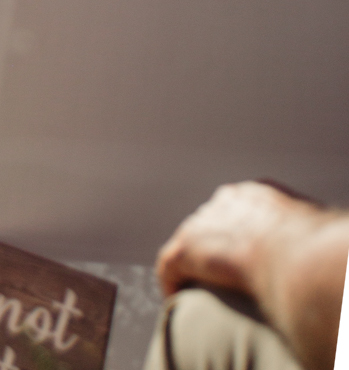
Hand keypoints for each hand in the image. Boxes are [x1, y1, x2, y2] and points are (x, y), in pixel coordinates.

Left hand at [155, 181, 312, 299]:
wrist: (298, 261)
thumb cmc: (317, 253)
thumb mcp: (318, 237)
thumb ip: (309, 240)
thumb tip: (325, 254)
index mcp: (259, 196)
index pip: (242, 211)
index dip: (242, 235)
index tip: (248, 257)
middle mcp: (227, 201)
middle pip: (212, 223)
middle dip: (216, 247)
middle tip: (224, 278)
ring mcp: (205, 221)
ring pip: (191, 243)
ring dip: (194, 267)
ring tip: (202, 292)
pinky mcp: (186, 248)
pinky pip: (170, 266)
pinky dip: (172, 282)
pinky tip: (176, 299)